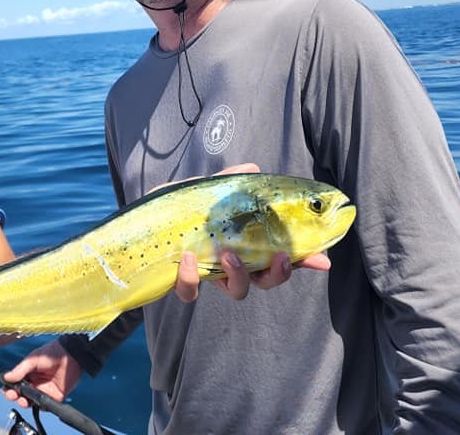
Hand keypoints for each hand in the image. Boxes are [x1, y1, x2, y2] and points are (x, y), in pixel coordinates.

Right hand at [2, 339, 81, 408]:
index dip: (9, 387)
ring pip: (30, 401)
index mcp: (29, 373)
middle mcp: (35, 383)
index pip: (16, 383)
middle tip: (12, 394)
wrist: (71, 355)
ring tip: (22, 399)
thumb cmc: (52, 353)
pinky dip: (38, 406)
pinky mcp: (54, 397)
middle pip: (21, 394)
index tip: (5, 389)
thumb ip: (21, 369)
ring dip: (24, 402)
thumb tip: (7, 377)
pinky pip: (44, 405)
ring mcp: (44, 391)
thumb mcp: (33, 359)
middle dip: (14, 396)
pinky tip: (33, 402)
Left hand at [174, 163, 332, 301]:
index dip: (304, 259)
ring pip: (238, 291)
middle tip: (278, 259)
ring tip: (228, 254)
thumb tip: (252, 167)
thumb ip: (227, 183)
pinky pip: (192, 292)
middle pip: (266, 280)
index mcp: (241, 242)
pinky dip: (192, 278)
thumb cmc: (175, 208)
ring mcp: (208, 275)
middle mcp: (229, 263)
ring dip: (240, 275)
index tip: (322, 260)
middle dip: (279, 273)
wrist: (137, 225)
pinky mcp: (181, 282)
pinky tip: (187, 258)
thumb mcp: (202, 191)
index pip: (278, 254)